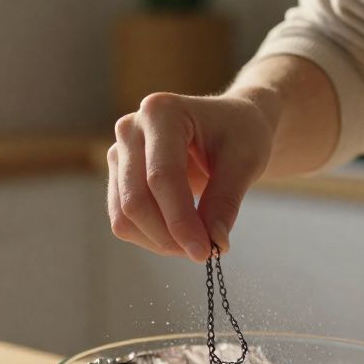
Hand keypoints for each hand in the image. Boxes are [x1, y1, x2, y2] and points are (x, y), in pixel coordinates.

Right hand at [107, 90, 276, 261]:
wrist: (228, 125)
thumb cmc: (239, 134)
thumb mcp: (245, 161)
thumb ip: (226, 200)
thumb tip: (214, 243)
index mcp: (160, 111)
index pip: (161, 177)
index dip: (181, 220)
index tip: (206, 251)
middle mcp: (130, 129)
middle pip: (136, 199)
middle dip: (170, 236)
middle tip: (206, 252)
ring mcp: (119, 153)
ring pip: (124, 216)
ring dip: (160, 241)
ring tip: (197, 243)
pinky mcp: (118, 177)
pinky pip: (124, 220)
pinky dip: (152, 238)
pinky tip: (181, 237)